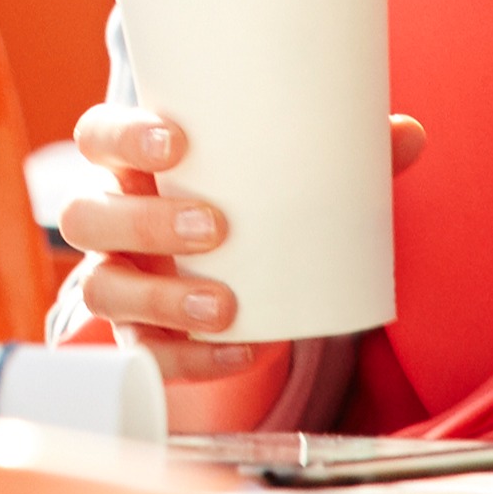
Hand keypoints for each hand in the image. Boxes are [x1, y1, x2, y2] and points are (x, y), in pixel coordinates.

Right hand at [56, 102, 423, 430]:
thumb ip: (339, 156)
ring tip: (224, 305)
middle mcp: (113, 224)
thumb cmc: (248, 211)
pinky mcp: (141, 338)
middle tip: (215, 228)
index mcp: (135, 170)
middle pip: (84, 215)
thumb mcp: (286, 178)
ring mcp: (119, 282)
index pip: (97, 136)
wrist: (232, 281)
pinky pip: (142, 355)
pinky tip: (240, 350)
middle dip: (144, 222)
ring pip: (100, 288)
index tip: (177, 140)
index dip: (122, 137)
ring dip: (158, 296)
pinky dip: (188, 359)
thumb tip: (407, 134)